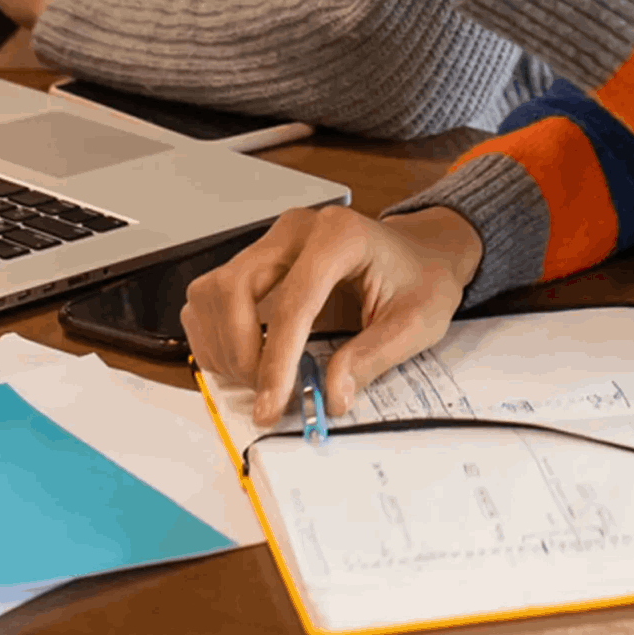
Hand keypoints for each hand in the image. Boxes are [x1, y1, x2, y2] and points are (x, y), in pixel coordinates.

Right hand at [182, 204, 483, 423]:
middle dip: (241, 351)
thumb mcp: (416, 322)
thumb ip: (372, 357)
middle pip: (235, 288)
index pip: (293, 301)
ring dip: (223, 345)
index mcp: (340, 236)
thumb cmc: (421, 280)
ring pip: (213, 291)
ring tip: (257, 380)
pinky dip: (215, 335)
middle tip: (266, 394)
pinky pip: (211, 296)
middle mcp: (297, 230)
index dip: (277, 360)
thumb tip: (331, 396)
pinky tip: (244, 362)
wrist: (421, 255)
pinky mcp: (258, 260)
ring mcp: (272, 242)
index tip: (272, 404)